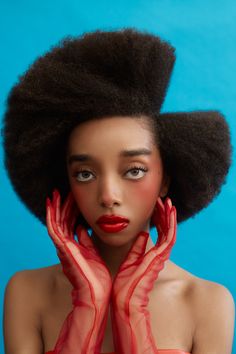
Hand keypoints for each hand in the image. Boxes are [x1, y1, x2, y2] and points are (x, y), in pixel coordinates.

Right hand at [46, 189, 112, 304]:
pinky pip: (54, 229)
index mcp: (74, 246)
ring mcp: (63, 247)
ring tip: (56, 194)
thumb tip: (83, 228)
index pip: (70, 224)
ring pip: (56, 222)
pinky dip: (51, 216)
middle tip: (64, 192)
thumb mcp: (93, 253)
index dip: (71, 211)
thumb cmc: (97, 276)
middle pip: (62, 221)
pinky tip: (51, 204)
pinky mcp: (63, 249)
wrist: (98, 292)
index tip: (74, 199)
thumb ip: (86, 241)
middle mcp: (66, 246)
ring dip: (55, 208)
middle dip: (62, 206)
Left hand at [110, 197, 176, 352]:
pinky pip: (168, 237)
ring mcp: (160, 256)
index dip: (158, 219)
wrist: (122, 300)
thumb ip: (136, 248)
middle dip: (164, 214)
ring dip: (169, 216)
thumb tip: (141, 234)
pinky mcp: (159, 257)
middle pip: (166, 230)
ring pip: (170, 231)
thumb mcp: (129, 260)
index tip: (155, 206)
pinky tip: (169, 211)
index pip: (159, 233)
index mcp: (151, 255)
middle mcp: (158, 255)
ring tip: (167, 202)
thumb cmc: (124, 284)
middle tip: (163, 200)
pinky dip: (170, 224)